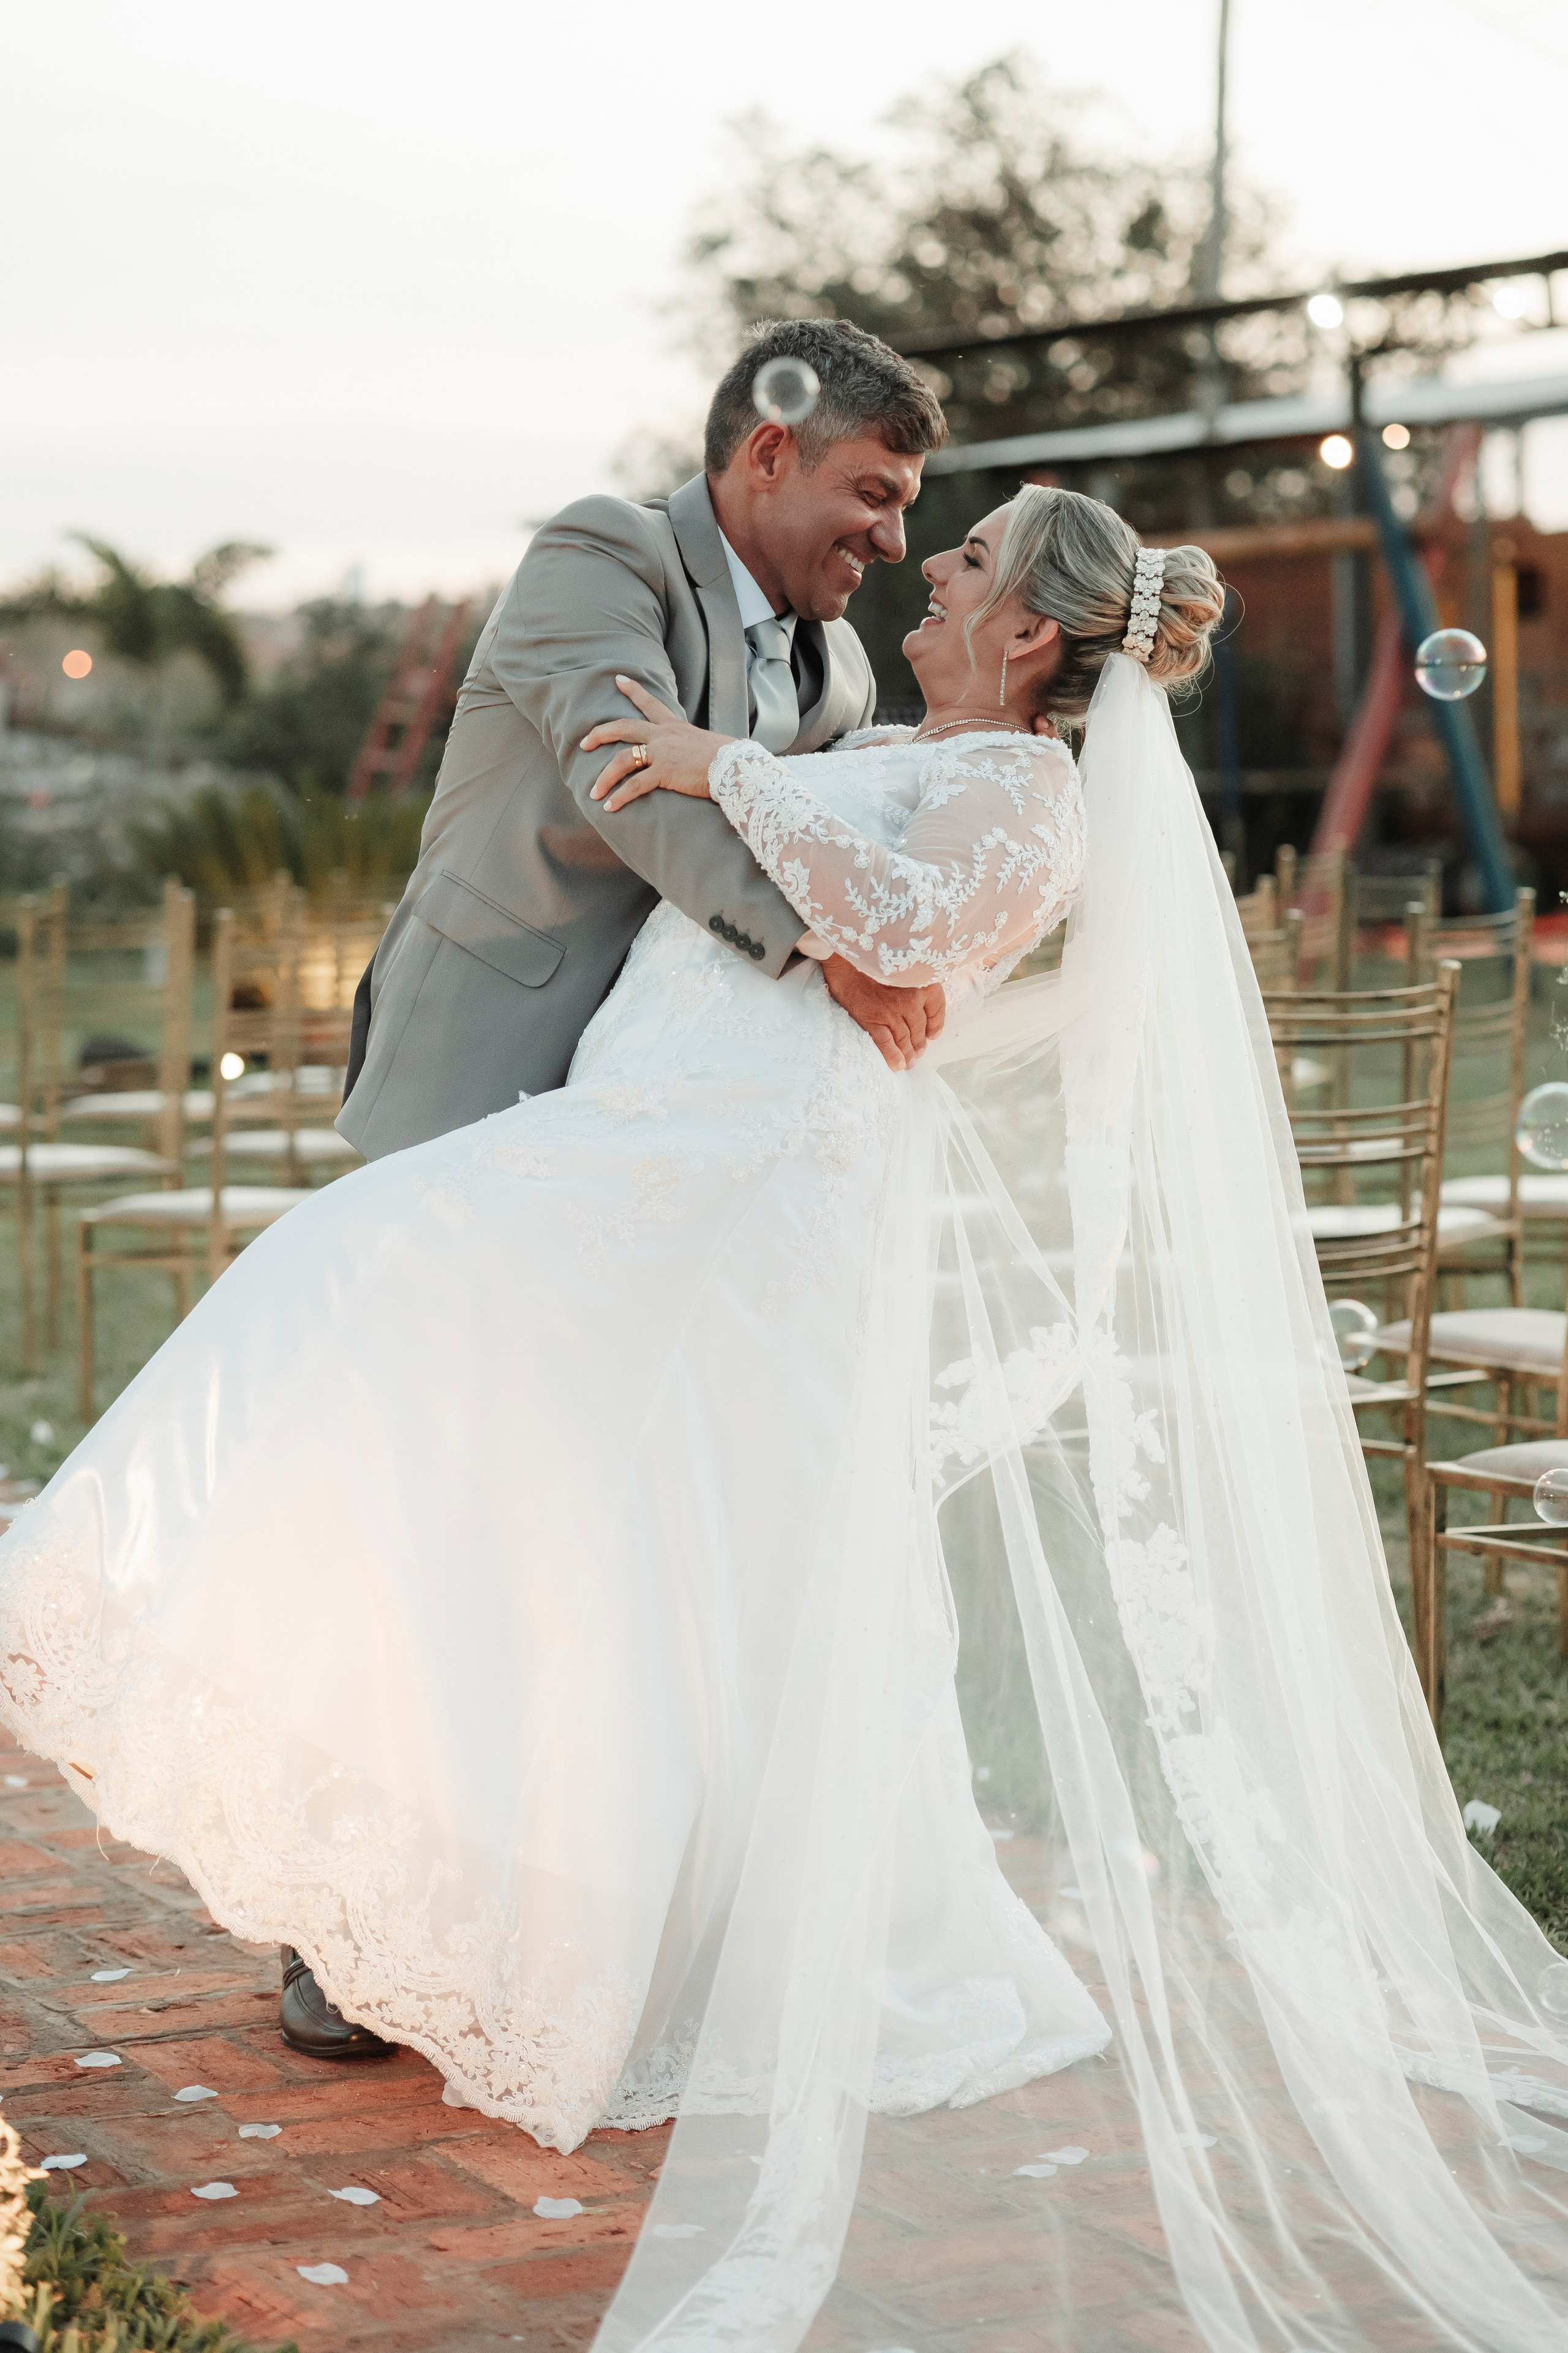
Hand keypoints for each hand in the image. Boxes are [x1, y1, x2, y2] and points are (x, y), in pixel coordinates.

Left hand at [583, 676, 733, 811]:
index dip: (633, 690)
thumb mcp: (708, 745)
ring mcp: (662, 753)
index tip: (619, 680)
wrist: (736, 768)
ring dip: (605, 777)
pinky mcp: (664, 772)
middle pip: (623, 727)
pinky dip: (620, 797)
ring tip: (594, 792)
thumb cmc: (729, 760)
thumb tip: (695, 756)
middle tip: (585, 743)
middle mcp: (664, 735)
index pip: (651, 703)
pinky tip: (610, 807)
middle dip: (600, 734)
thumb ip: (693, 748)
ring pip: (623, 760)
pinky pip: (635, 785)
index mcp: (675, 727)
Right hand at [820, 955, 945, 1073]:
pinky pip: (886, 1044)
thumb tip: (921, 999)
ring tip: (909, 1062)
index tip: (932, 1035)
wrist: (844, 955)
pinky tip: (897, 1065)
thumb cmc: (873, 956)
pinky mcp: (873, 1020)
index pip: (937, 1010)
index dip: (935, 1026)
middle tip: (919, 1052)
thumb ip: (915, 979)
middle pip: (920, 1029)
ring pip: (905, 1039)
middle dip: (920, 1044)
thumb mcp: (904, 962)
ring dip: (908, 1054)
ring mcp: (892, 1011)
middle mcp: (911, 998)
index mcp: (922, 982)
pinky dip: (893, 1057)